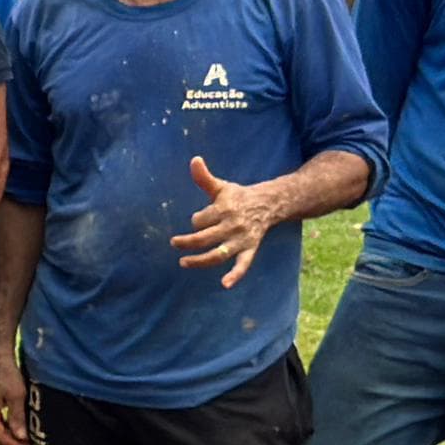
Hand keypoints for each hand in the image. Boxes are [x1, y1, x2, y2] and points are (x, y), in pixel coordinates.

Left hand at [174, 155, 292, 289]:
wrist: (270, 204)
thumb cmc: (239, 196)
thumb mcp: (221, 186)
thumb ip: (204, 177)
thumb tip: (194, 159)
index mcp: (224, 209)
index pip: (200, 219)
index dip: (196, 220)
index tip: (198, 220)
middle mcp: (232, 226)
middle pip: (205, 237)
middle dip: (188, 242)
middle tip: (174, 243)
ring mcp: (241, 240)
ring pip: (218, 254)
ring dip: (200, 261)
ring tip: (183, 262)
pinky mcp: (250, 250)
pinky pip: (243, 265)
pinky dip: (235, 275)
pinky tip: (225, 284)